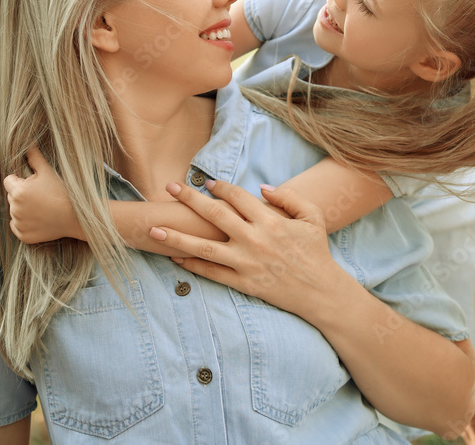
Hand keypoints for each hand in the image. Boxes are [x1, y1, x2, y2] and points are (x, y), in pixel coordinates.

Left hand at [3, 146, 79, 242]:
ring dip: (24, 208)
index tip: (36, 184)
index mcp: (17, 191)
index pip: (9, 181)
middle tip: (43, 196)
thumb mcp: (49, 171)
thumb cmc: (63, 192)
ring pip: (15, 211)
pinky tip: (41, 219)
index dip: (21, 180)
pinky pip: (18, 226)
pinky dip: (26, 224)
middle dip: (22, 194)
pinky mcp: (24, 236)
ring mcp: (19, 224)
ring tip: (44, 207)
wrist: (77, 217)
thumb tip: (27, 145)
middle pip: (12, 196)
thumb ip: (34, 157)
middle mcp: (14, 208)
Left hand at [151, 180, 347, 317]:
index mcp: (270, 221)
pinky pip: (211, 272)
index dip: (221, 188)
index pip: (238, 197)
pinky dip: (191, 265)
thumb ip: (289, 198)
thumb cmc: (316, 251)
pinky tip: (174, 258)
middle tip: (170, 187)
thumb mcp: (313, 217)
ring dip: (177, 237)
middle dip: (189, 199)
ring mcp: (245, 263)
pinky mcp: (242, 283)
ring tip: (154, 228)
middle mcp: (254, 240)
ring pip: (203, 247)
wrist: (320, 291)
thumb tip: (261, 188)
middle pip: (214, 215)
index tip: (207, 183)